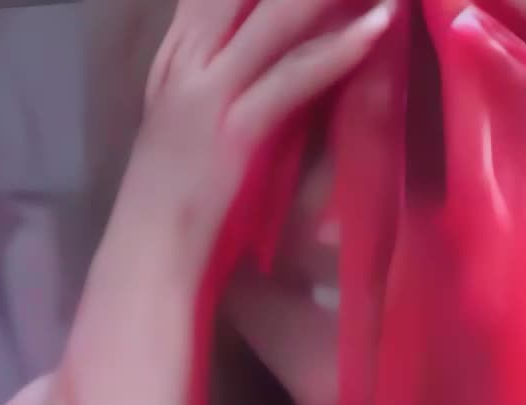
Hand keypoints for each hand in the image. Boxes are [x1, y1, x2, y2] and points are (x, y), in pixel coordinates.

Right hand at [114, 0, 395, 285]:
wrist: (147, 259)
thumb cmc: (182, 203)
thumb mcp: (199, 128)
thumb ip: (233, 87)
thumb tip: (284, 60)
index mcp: (176, 58)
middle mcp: (186, 62)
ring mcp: (205, 93)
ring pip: (273, 16)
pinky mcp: (232, 131)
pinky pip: (292, 76)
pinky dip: (338, 49)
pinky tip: (378, 26)